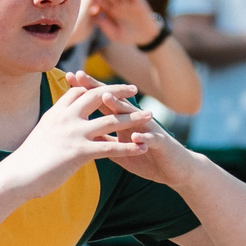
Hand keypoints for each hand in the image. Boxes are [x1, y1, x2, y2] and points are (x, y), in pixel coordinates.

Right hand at [0, 77, 151, 197]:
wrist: (17, 176)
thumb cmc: (27, 160)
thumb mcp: (41, 134)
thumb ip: (54, 125)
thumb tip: (56, 122)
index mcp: (57, 112)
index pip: (79, 92)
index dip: (95, 87)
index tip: (108, 86)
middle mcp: (66, 118)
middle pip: (97, 97)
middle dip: (117, 92)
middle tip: (134, 90)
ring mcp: (73, 134)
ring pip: (110, 121)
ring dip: (132, 117)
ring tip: (150, 115)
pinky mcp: (79, 152)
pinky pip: (110, 147)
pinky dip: (129, 146)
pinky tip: (142, 147)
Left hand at [66, 71, 194, 186]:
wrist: (176, 169)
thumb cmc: (146, 156)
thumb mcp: (120, 148)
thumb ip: (103, 138)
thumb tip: (81, 133)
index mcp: (123, 120)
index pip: (102, 101)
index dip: (87, 89)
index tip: (69, 76)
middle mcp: (135, 120)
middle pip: (114, 100)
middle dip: (97, 88)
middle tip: (80, 75)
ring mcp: (149, 129)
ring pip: (133, 115)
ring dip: (120, 106)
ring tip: (105, 97)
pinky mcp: (162, 143)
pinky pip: (152, 139)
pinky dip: (144, 137)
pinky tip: (136, 135)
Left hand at [83, 0, 155, 44]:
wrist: (145, 36)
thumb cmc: (129, 37)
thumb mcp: (116, 34)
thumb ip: (106, 27)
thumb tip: (95, 19)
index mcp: (112, 12)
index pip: (103, 5)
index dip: (97, 2)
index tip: (90, 1)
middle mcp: (119, 5)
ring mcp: (128, 2)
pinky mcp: (137, 1)